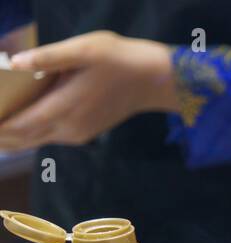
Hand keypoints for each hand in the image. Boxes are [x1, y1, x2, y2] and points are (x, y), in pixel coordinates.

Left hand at [0, 30, 177, 150]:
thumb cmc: (118, 59)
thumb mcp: (83, 49)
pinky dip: (28, 135)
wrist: (152, 80)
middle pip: (22, 139)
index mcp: (64, 107)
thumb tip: (14, 62)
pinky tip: (17, 128)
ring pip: (34, 141)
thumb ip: (47, 57)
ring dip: (10, 139)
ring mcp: (77, 133)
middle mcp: (69, 128)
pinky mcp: (84, 132)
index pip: (19, 125)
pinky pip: (48, 138)